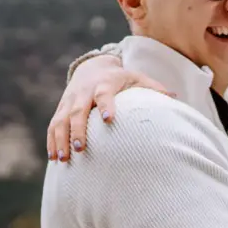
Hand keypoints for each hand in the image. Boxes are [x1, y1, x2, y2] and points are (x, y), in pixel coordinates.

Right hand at [45, 57, 172, 159]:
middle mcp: (84, 92)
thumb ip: (154, 88)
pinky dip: (52, 141)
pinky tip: (53, 157)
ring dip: (61, 139)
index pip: (104, 94)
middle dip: (78, 130)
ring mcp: (70, 101)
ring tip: (63, 159)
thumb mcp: (137, 78)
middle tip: (81, 149)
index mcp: (104, 84)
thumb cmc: (120, 78)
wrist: (92, 68)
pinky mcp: (61, 109)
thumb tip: (176, 98)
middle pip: (77, 110)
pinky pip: (53, 125)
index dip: (106, 105)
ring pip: (61, 120)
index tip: (108, 119)